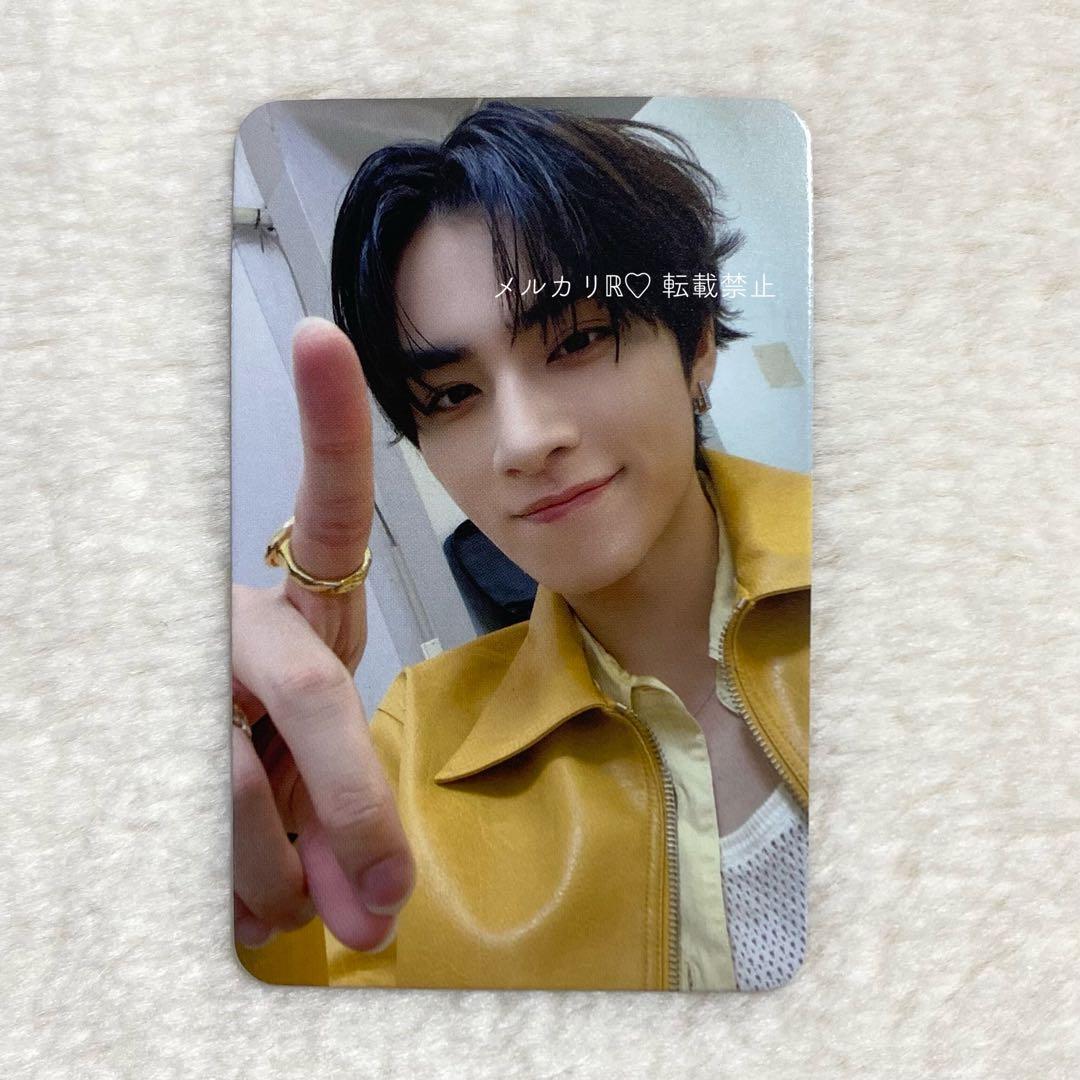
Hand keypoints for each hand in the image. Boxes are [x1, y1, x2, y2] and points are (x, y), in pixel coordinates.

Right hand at [231, 316, 413, 953]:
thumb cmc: (283, 754)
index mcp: (303, 608)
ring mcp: (182, 676)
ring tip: (293, 906)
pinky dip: (236, 899)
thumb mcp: (334, 763)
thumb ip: (359, 817)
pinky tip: (249, 905)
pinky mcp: (130, 746)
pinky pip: (193, 842)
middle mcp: (235, 623)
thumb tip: (375, 916)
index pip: (327, 506)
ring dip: (281, 879)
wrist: (208, 788)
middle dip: (354, 804)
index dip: (326, 423)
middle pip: (309, 693)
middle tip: (382, 902)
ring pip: (240, 788)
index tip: (319, 337)